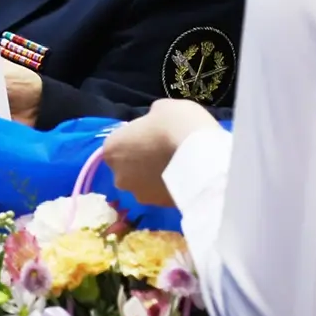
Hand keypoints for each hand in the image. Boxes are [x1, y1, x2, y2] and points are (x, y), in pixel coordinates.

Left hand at [102, 100, 220, 206]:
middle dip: (142, 162)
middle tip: (164, 152)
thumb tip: (152, 127)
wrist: (203, 156)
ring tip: (178, 166)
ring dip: (156, 177)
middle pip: (128, 168)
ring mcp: (139, 195)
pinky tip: (187, 177)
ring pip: (144, 184)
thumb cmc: (175, 125)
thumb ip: (149, 120)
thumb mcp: (160, 109)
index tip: (153, 136)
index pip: (119, 144)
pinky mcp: (160, 207)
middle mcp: (119, 176)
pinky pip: (163, 194)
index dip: (136, 139)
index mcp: (112, 149)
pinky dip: (170, 187)